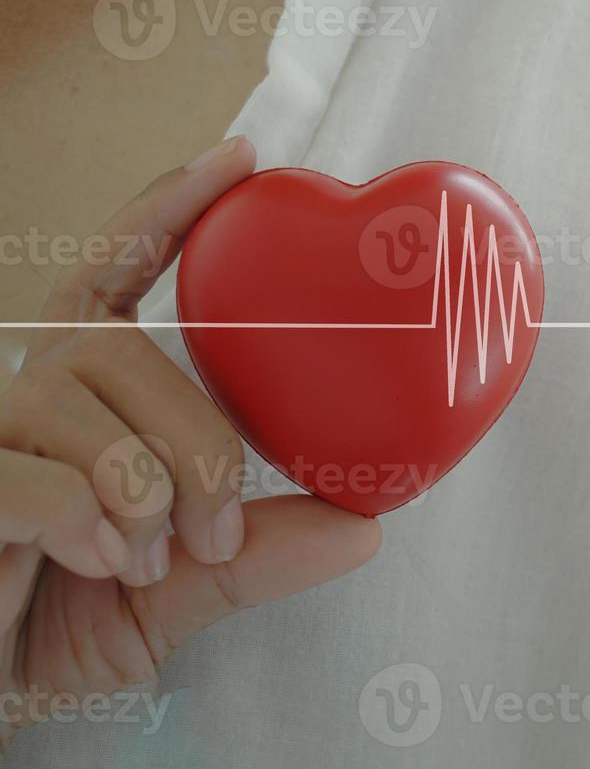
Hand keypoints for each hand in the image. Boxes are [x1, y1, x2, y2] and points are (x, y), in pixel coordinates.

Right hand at [0, 137, 380, 743]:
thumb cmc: (72, 622)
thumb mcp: (185, 587)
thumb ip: (263, 552)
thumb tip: (366, 525)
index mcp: (90, 391)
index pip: (119, 270)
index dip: (168, 207)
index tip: (238, 157)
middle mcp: (31, 390)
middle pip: (125, 353)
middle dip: (198, 446)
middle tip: (216, 533)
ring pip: (78, 405)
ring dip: (144, 492)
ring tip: (148, 560)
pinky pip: (33, 475)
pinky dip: (83, 521)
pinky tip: (97, 558)